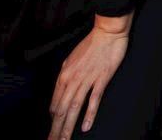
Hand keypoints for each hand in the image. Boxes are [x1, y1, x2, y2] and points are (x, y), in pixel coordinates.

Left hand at [48, 14, 132, 138]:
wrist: (108, 32)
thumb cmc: (92, 44)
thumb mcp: (73, 59)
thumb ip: (68, 75)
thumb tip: (65, 90)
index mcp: (64, 74)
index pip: (55, 103)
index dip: (53, 118)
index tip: (53, 129)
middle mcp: (72, 79)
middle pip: (62, 109)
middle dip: (56, 129)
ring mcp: (87, 80)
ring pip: (74, 108)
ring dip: (68, 127)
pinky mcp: (101, 79)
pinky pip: (93, 100)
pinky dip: (89, 115)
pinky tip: (85, 127)